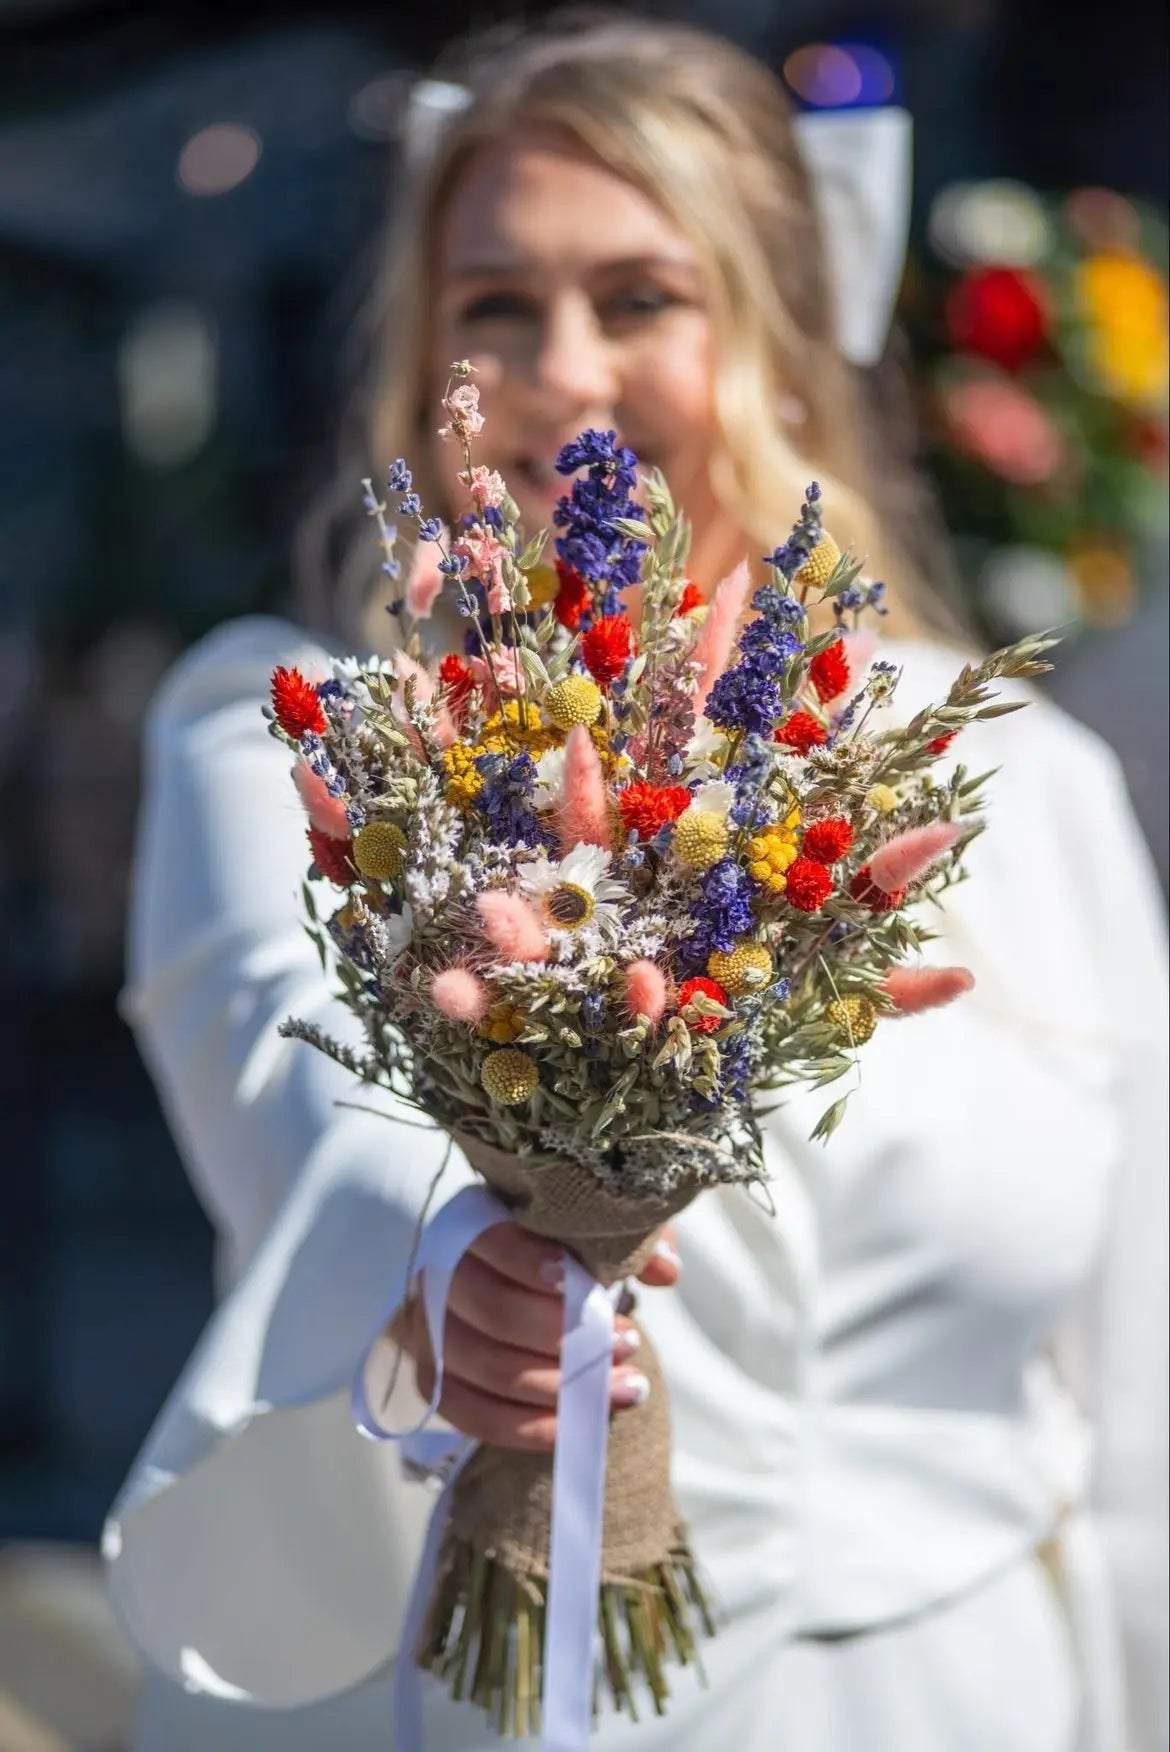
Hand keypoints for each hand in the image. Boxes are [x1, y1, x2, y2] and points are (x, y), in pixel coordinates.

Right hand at [389, 1222, 680, 1452]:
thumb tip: (666, 1271)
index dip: (533, 1264)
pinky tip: (573, 1425)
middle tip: (629, 1342)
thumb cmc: (551, 1247)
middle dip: (568, 1334)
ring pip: (487, 1368)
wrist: (495, 1277)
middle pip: (494, 1310)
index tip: (583, 1284)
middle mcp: (440, 1274)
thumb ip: (629, 1239)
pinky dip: (523, 1427)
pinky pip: (470, 1413)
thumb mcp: (590, 1231)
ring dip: (561, 1386)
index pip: (494, 1242)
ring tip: (625, 1386)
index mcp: (473, 1222)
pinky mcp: (433, 1378)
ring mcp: (428, 1331)